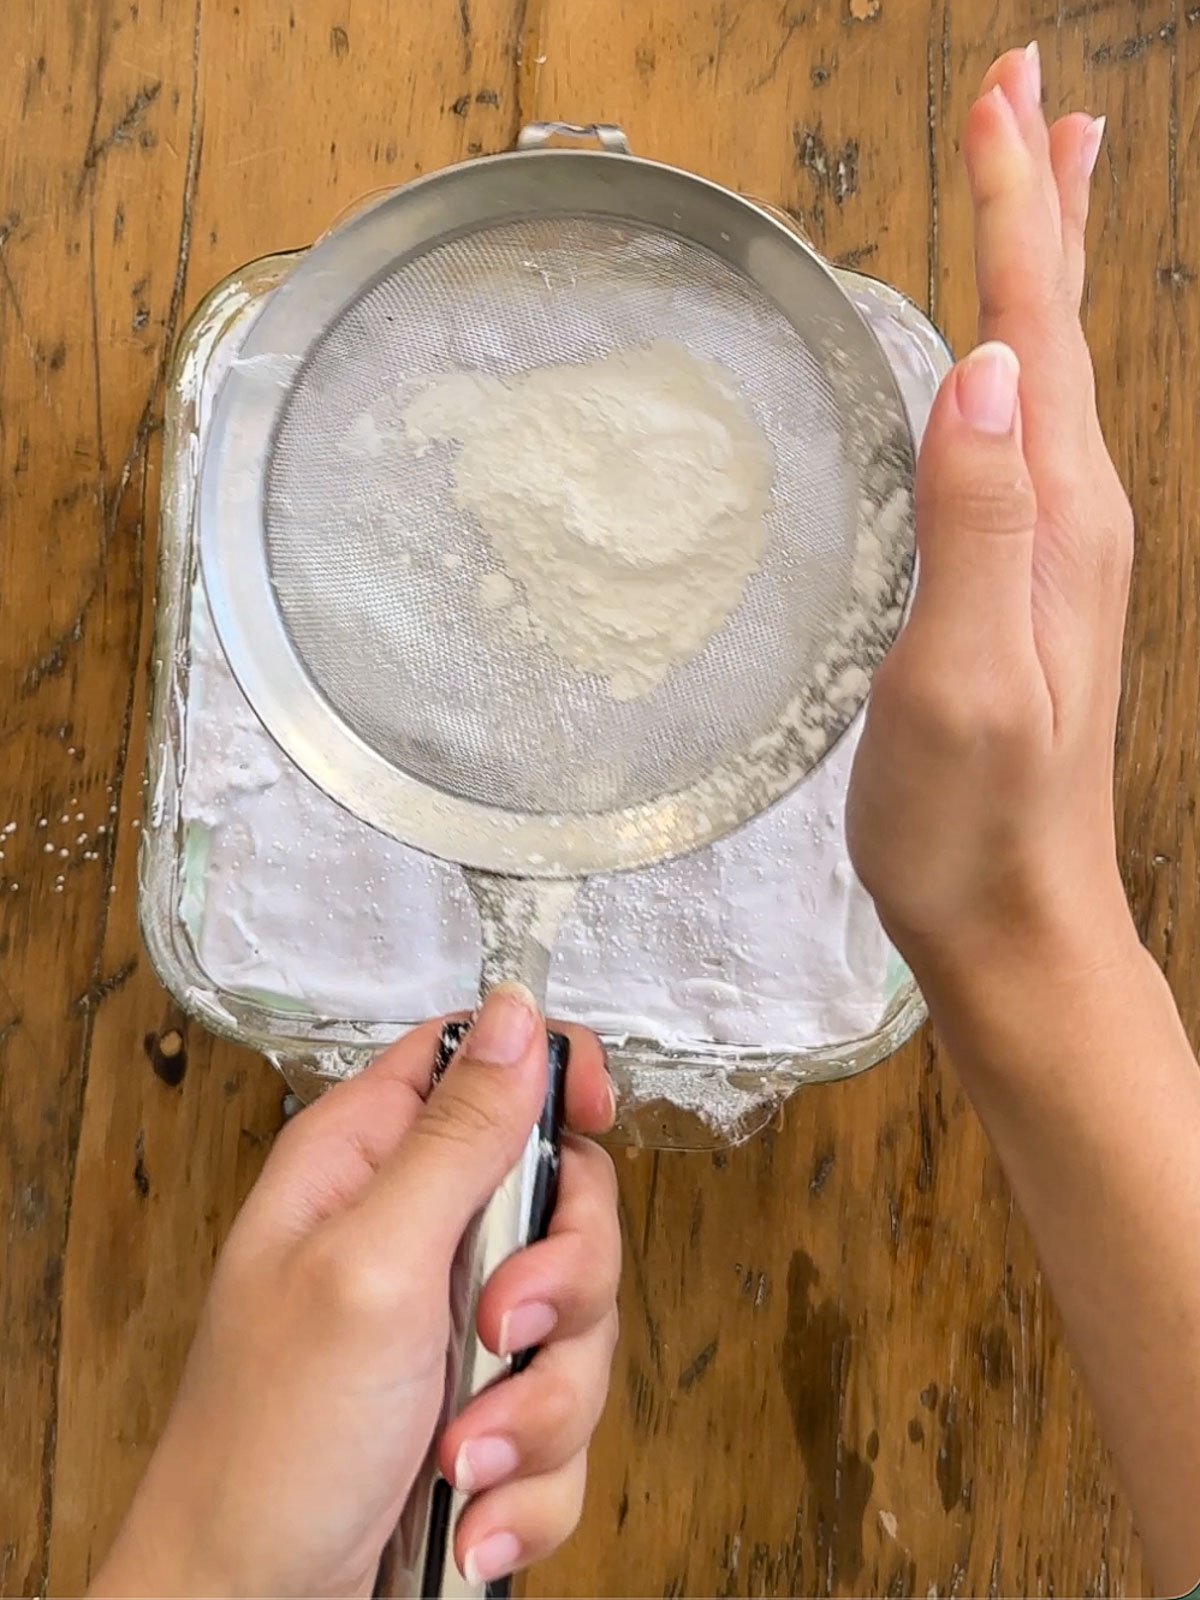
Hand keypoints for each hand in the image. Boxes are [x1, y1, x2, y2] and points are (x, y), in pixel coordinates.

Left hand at [91, 986, 619, 1596]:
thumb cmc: (266, 1445)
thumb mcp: (369, 1267)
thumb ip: (457, 1138)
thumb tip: (519, 1015)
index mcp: (368, 1163)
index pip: (480, 1060)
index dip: (549, 1076)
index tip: (592, 1126)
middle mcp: (417, 1233)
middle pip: (562, 1195)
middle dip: (562, 1282)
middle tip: (500, 1331)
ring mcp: (455, 1326)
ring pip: (581, 1321)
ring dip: (538, 1407)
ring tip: (463, 1456)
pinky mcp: (485, 1410)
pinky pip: (568, 1420)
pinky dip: (531, 1478)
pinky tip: (469, 1507)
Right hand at [848, 44, 1138, 990]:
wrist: (1012, 921)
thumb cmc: (974, 819)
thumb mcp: (968, 677)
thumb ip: (980, 524)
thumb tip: (979, 370)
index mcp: (1057, 514)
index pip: (1032, 328)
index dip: (1015, 207)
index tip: (1004, 95)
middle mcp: (1070, 514)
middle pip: (1056, 326)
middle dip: (1043, 198)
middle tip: (1032, 90)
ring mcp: (1053, 550)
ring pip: (1046, 370)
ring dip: (1041, 266)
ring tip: (1046, 180)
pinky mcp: (1023, 584)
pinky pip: (1024, 434)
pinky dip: (1016, 359)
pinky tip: (999, 361)